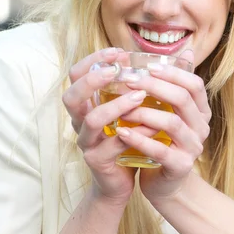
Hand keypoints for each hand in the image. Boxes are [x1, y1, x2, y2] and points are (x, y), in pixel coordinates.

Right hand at [62, 48, 155, 206]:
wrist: (120, 181)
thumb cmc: (126, 139)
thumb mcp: (128, 111)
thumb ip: (137, 86)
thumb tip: (163, 58)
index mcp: (85, 104)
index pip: (76, 75)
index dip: (93, 60)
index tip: (118, 52)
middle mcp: (79, 121)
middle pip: (71, 95)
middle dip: (93, 79)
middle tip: (118, 70)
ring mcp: (86, 142)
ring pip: (92, 120)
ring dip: (117, 105)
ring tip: (140, 96)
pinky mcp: (97, 160)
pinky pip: (114, 144)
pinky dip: (135, 133)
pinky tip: (154, 126)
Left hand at [115, 50, 210, 204]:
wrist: (166, 184)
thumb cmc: (164, 141)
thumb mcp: (170, 111)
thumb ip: (174, 85)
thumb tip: (187, 50)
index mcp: (201, 111)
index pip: (194, 84)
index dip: (172, 72)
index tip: (146, 66)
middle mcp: (201, 127)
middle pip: (182, 98)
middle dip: (154, 86)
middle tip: (128, 80)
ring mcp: (193, 147)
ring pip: (172, 122)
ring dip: (144, 112)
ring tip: (122, 106)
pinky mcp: (180, 166)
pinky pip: (161, 150)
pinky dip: (140, 139)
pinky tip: (122, 132)